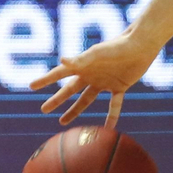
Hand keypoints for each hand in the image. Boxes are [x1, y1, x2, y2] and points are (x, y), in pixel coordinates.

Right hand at [30, 32, 159, 126]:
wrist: (140, 45)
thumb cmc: (117, 46)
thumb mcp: (97, 53)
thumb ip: (80, 59)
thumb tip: (61, 60)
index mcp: (83, 65)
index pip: (60, 74)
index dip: (46, 80)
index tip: (32, 86)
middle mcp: (91, 74)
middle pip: (70, 90)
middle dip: (57, 100)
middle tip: (44, 109)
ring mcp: (105, 81)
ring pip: (87, 99)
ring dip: (75, 110)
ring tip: (62, 122)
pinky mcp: (120, 86)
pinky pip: (114, 104)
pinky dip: (112, 116)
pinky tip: (108, 128)